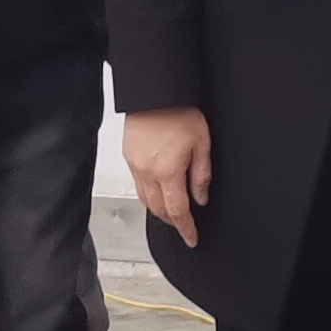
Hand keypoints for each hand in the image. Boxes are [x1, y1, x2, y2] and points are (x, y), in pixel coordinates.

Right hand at [123, 107, 212, 247]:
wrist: (155, 92)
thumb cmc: (179, 111)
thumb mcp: (202, 144)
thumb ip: (201, 175)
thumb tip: (201, 197)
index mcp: (167, 172)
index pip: (177, 211)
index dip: (186, 228)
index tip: (192, 238)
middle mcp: (147, 172)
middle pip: (158, 209)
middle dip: (172, 221)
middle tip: (184, 225)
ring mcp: (135, 165)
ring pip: (145, 200)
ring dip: (159, 210)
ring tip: (172, 211)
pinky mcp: (128, 157)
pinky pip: (137, 185)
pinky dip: (148, 195)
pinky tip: (158, 191)